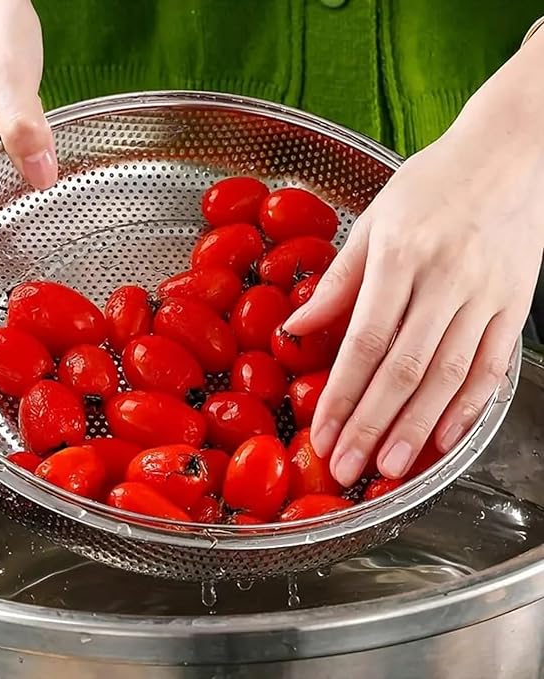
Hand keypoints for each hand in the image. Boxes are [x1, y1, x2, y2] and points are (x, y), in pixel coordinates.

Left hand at [284, 39, 543, 486]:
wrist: (511, 150)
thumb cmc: (433, 182)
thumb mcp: (373, 220)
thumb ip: (336, 282)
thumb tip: (295, 329)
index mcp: (400, 255)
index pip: (363, 342)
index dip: (341, 394)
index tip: (321, 432)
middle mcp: (444, 279)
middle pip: (403, 368)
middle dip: (372, 425)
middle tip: (347, 468)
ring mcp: (485, 294)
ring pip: (448, 376)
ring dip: (418, 428)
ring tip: (391, 468)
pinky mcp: (515, 303)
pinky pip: (492, 364)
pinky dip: (469, 406)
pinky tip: (446, 438)